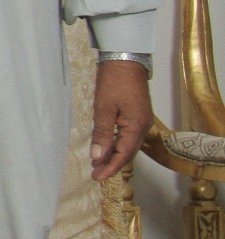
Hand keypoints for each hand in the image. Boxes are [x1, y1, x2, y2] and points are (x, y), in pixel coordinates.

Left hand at [90, 60, 155, 181]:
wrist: (125, 60)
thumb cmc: (113, 82)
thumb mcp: (104, 108)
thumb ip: (102, 134)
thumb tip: (98, 157)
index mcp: (137, 126)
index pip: (124, 154)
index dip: (111, 167)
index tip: (97, 178)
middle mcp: (143, 127)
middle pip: (128, 152)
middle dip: (112, 164)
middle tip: (95, 174)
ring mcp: (141, 121)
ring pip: (128, 145)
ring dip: (113, 155)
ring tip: (98, 165)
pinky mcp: (137, 116)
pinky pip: (128, 136)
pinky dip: (116, 145)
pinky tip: (106, 148)